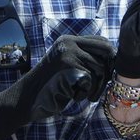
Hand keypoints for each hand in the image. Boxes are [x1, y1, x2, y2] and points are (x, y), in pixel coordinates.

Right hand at [0, 35, 115, 139]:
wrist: (26, 99)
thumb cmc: (49, 87)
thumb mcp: (65, 65)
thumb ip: (83, 58)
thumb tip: (113, 58)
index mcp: (69, 40)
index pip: (103, 42)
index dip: (110, 58)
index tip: (105, 75)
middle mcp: (69, 42)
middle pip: (106, 53)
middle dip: (106, 73)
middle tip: (96, 89)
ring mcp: (67, 53)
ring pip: (100, 69)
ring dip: (95, 87)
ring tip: (82, 95)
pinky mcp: (67, 66)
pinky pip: (90, 80)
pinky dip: (85, 93)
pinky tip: (73, 96)